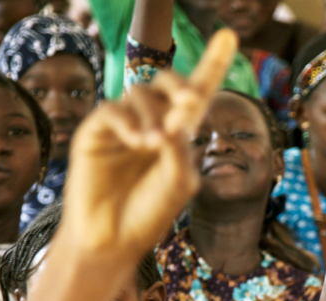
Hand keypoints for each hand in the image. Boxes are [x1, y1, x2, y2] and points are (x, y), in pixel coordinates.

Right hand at [59, 29, 236, 265]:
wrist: (113, 239)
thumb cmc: (148, 214)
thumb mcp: (178, 183)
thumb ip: (181, 150)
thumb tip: (171, 122)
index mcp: (179, 134)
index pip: (198, 94)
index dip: (213, 64)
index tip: (229, 36)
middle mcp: (152, 123)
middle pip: (168, 83)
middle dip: (181, 85)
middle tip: (191, 101)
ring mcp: (123, 125)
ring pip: (140, 94)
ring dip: (154, 115)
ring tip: (154, 145)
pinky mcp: (96, 132)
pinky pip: (112, 109)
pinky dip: (128, 121)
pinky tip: (137, 141)